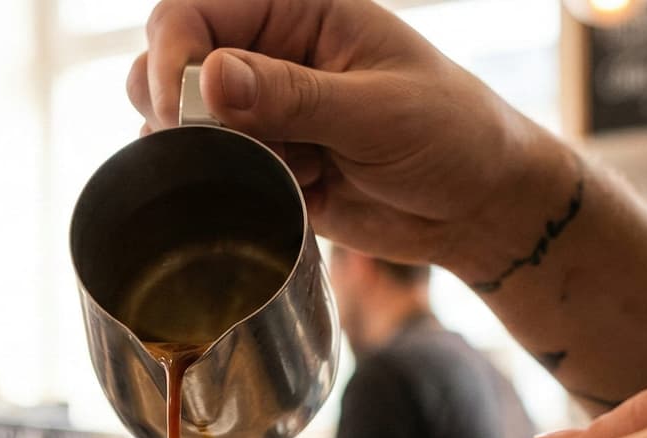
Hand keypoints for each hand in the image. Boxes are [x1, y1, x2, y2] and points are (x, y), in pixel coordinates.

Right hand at [130, 0, 553, 276]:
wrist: (478, 207)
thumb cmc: (449, 136)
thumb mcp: (378, 112)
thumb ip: (292, 96)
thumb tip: (209, 76)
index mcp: (295, 9)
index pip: (192, 10)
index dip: (171, 55)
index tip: (178, 112)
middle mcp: (267, 51)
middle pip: (168, 63)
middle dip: (182, 114)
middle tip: (228, 151)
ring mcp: (260, 111)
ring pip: (180, 124)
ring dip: (213, 157)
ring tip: (288, 170)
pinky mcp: (262, 164)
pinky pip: (209, 174)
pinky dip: (234, 192)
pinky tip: (300, 192)